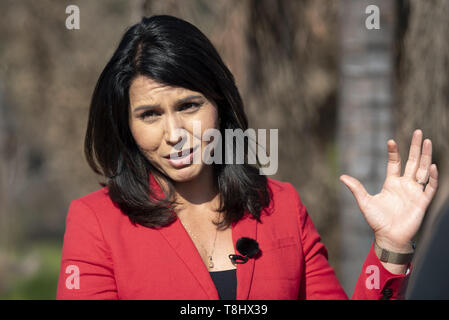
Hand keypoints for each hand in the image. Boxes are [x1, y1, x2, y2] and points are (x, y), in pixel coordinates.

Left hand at [339, 129, 437, 251]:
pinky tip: (431, 166)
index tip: (390, 141)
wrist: (389, 238)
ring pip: (423, 170)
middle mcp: (405, 185)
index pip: (395, 162)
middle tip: (418, 131)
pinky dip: (431, 177)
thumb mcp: (365, 202)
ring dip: (426, 156)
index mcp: (391, 183)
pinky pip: (430, 187)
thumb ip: (356, 188)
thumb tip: (342, 176)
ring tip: (427, 141)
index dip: (394, 151)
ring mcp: (415, 192)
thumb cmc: (377, 221)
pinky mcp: (422, 202)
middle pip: (412, 161)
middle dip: (415, 147)